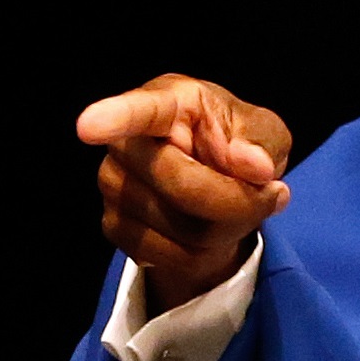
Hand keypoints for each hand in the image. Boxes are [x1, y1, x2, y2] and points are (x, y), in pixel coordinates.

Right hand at [77, 75, 292, 313]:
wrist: (220, 182)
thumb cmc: (240, 143)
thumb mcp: (266, 132)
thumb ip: (262, 142)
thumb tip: (255, 166)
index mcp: (169, 103)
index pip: (140, 110)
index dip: (115, 118)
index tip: (88, 127)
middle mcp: (127, 142)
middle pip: (181, 185)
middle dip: (239, 199)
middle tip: (271, 191)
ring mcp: (113, 186)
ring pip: (184, 229)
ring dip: (230, 227)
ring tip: (239, 205)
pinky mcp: (114, 226)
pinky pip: (175, 257)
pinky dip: (210, 252)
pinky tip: (214, 228)